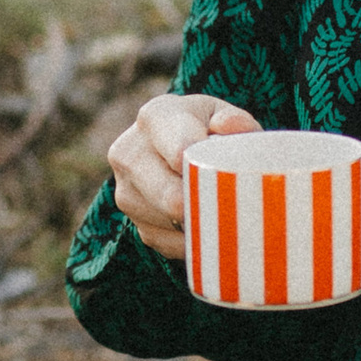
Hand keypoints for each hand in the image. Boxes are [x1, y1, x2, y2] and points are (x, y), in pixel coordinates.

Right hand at [107, 90, 260, 259]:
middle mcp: (129, 153)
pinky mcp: (133, 222)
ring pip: (169, 223)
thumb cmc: (206, 130)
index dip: (205, 170)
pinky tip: (206, 226)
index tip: (226, 181)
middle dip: (203, 206)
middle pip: (169, 195)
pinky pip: (166, 243)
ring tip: (222, 211)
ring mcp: (125, 191)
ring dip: (200, 224)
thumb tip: (229, 127)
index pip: (180, 149)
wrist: (173, 149)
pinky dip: (191, 241)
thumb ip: (235, 121)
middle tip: (233, 210)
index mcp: (154, 118)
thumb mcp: (222, 116)